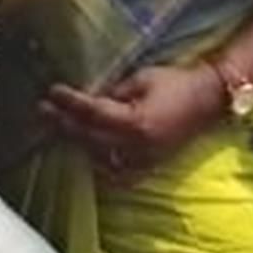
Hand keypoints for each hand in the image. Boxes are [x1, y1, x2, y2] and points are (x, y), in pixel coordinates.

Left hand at [45, 61, 228, 181]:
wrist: (209, 100)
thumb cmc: (177, 83)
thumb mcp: (141, 79)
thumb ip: (112, 93)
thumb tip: (87, 101)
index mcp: (136, 123)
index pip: (93, 113)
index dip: (69, 103)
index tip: (51, 92)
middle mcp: (137, 147)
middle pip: (90, 138)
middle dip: (64, 124)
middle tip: (43, 111)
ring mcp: (143, 160)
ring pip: (99, 157)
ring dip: (77, 142)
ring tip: (59, 127)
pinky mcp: (149, 166)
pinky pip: (117, 173)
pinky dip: (99, 163)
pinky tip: (87, 153)